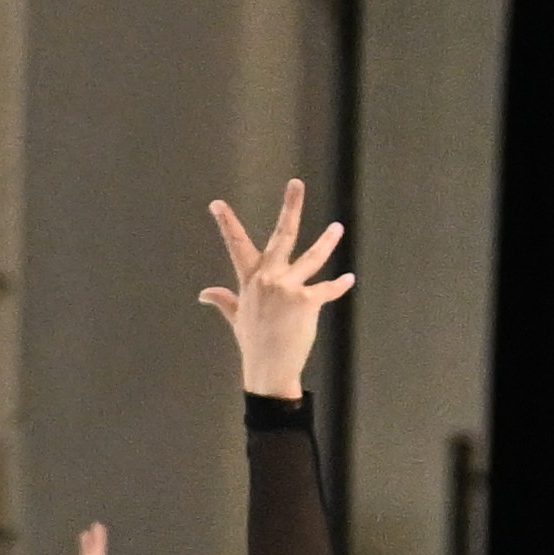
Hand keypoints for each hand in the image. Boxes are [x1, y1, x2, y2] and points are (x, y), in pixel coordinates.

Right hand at [200, 180, 352, 399]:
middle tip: (296, 184)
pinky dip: (339, 285)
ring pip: (312, 257)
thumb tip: (204, 294)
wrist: (269, 370)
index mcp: (250, 280)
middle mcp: (268, 278)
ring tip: (338, 228)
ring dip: (327, 241)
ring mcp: (287, 288)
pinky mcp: (306, 301)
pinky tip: (349, 279)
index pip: (236, 246)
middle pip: (281, 235)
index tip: (217, 204)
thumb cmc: (253, 345)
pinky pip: (326, 289)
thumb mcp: (237, 319)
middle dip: (290, 207)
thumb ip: (224, 300)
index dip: (226, 223)